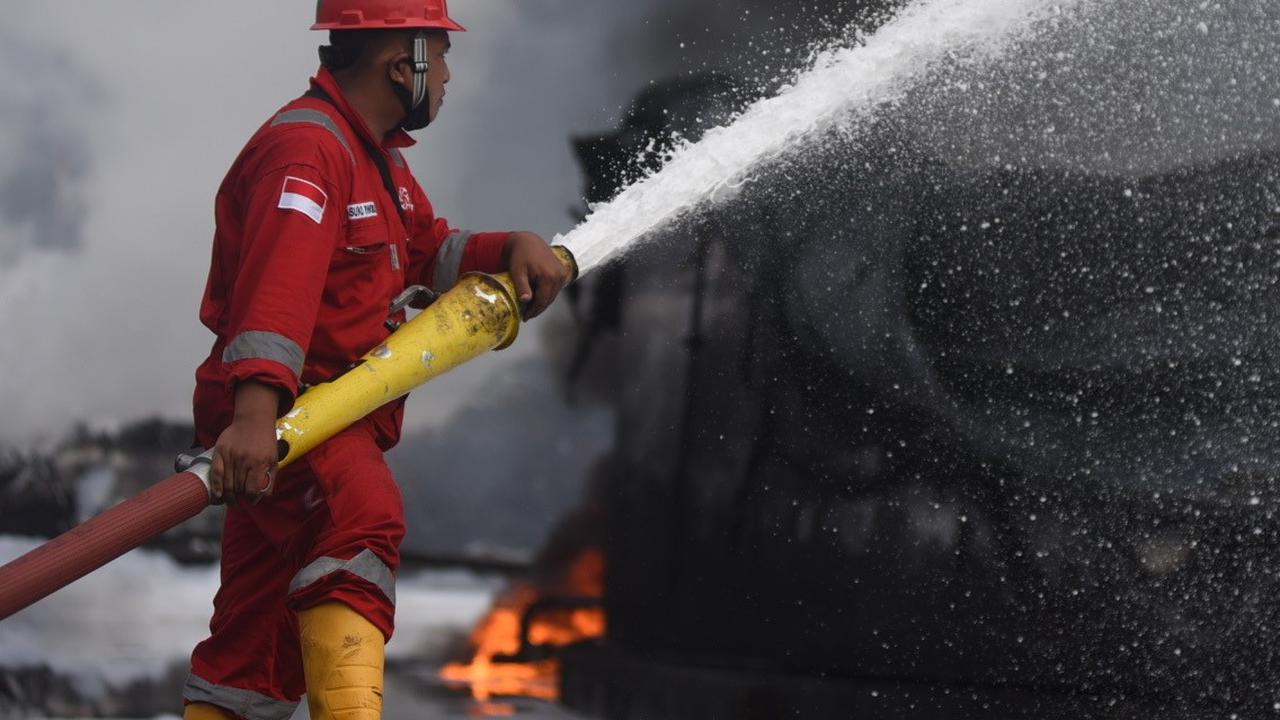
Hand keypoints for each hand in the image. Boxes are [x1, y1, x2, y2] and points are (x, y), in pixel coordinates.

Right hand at [210, 381, 281, 503]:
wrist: (254, 421)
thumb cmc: (265, 442)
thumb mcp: (274, 460)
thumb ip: (269, 479)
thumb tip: (260, 498)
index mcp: (260, 463)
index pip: (252, 489)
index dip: (251, 497)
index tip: (250, 499)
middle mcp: (245, 460)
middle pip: (238, 487)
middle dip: (239, 497)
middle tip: (238, 500)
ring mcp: (231, 455)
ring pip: (227, 483)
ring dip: (228, 494)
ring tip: (230, 499)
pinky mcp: (220, 451)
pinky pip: (216, 473)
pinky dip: (216, 486)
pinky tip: (218, 494)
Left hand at [503, 231, 570, 319]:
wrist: (527, 242)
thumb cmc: (520, 256)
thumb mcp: (517, 271)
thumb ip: (522, 286)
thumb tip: (526, 300)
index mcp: (548, 276)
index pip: (542, 300)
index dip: (533, 311)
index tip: (525, 317)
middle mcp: (558, 275)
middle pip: (549, 299)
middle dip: (538, 308)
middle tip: (527, 315)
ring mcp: (562, 273)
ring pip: (553, 295)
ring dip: (543, 302)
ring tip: (531, 307)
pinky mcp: (563, 272)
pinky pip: (555, 288)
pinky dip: (547, 294)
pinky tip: (537, 297)